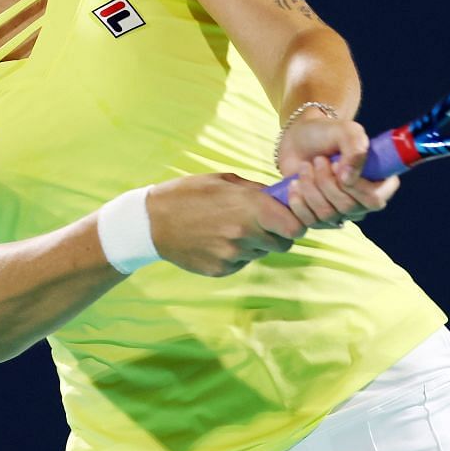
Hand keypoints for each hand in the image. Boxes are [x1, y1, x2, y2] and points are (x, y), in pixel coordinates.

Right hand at [146, 173, 306, 276]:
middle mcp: (245, 234)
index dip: (297, 222)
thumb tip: (283, 197)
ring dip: (256, 243)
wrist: (152, 223)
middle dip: (278, 234)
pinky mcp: (222, 269)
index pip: (296, 227)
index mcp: (250, 207)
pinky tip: (216, 240)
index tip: (289, 217)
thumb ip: (257, 191)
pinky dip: (236, 253)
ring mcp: (233, 254)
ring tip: (231, 228)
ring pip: (262, 252)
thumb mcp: (224, 181)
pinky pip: (242, 262)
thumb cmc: (188, 194)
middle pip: (284, 243)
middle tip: (261, 223)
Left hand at [276, 113, 401, 229]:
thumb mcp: (347, 131)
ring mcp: (341, 213)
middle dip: (327, 182)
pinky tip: (294, 184)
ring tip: (305, 167)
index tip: (337, 164)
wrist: (299, 140)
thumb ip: (355, 148)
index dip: (357, 187)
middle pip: (349, 207)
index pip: (375, 199)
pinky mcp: (318, 218)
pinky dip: (298, 201)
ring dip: (311, 187)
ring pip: (328, 214)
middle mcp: (362, 202)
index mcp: (377, 182)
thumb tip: (349, 178)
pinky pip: (310, 222)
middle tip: (318, 160)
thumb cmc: (327, 134)